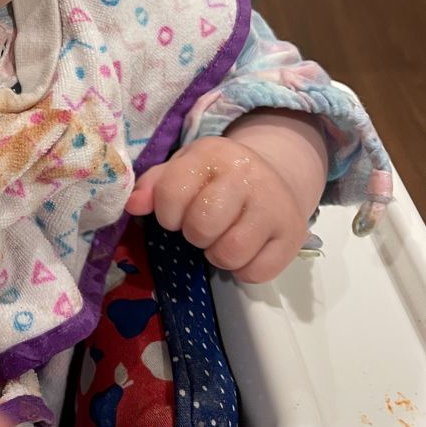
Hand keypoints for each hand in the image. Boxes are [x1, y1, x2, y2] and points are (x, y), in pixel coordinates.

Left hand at [125, 133, 312, 282]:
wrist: (274, 176)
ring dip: (218, 254)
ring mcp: (274, 205)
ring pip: (229, 254)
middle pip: (201, 227)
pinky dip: (244, 269)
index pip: (171, 194)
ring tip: (222, 237)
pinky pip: (256, 273)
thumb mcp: (183, 169)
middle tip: (202, 226)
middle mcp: (247, 175)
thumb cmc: (215, 178)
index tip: (176, 212)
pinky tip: (246, 248)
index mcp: (213, 153)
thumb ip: (153, 185)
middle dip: (194, 234)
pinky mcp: (293, 235)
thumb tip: (132, 205)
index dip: (166, 213)